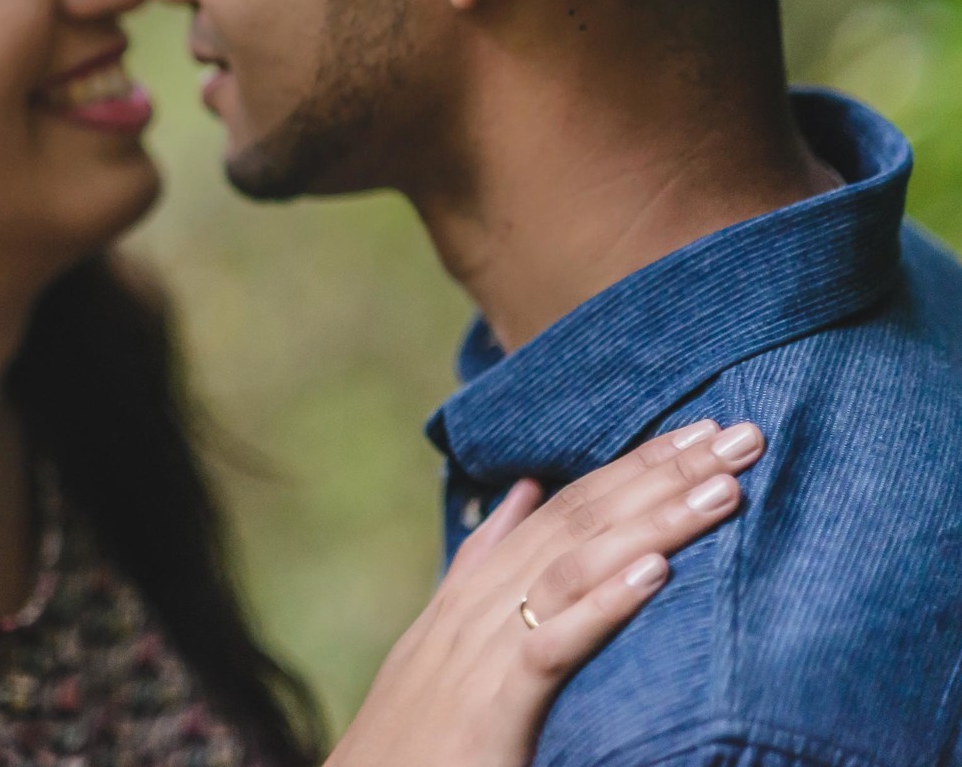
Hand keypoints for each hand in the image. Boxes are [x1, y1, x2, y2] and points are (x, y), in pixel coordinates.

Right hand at [325, 420, 764, 766]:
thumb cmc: (413, 725)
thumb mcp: (443, 633)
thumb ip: (482, 564)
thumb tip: (523, 494)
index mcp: (480, 587)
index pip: (570, 506)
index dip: (636, 465)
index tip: (701, 431)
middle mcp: (483, 604)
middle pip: (584, 521)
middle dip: (664, 474)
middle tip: (742, 434)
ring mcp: (483, 651)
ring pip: (576, 566)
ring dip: (654, 521)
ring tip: (723, 487)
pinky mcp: (492, 708)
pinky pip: (552, 645)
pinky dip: (603, 605)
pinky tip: (656, 573)